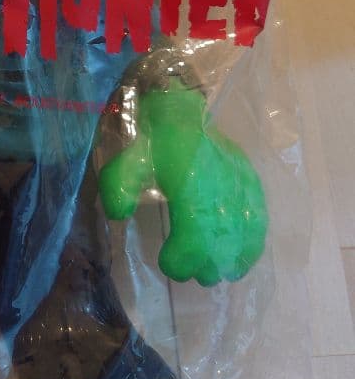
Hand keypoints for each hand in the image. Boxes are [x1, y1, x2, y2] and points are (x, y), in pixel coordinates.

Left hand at [98, 82, 266, 285]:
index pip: (196, 235)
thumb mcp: (125, 160)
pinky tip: (242, 256)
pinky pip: (259, 217)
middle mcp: (221, 186)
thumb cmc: (150, 137)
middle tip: (194, 274)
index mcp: (191, 184)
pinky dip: (253, 242)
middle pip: (224, 241)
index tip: (167, 264)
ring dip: (233, 258)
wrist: (179, 105)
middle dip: (208, 265)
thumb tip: (118, 216)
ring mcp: (240, 182)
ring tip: (218, 272)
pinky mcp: (250, 179)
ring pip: (246, 233)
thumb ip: (119, 188)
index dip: (183, 258)